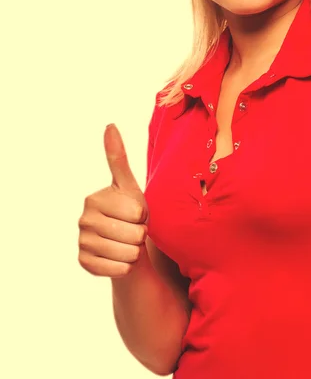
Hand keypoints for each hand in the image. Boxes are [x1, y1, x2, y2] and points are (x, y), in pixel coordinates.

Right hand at [78, 124, 148, 277]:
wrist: (125, 242)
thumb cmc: (129, 210)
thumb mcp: (128, 185)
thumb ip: (118, 157)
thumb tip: (109, 125)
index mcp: (93, 199)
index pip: (136, 212)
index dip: (143, 214)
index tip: (135, 212)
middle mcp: (82, 221)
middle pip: (133, 233)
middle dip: (140, 233)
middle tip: (132, 229)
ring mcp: (82, 243)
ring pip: (127, 253)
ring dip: (135, 250)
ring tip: (128, 242)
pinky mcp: (84, 264)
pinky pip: (118, 269)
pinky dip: (126, 266)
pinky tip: (121, 258)